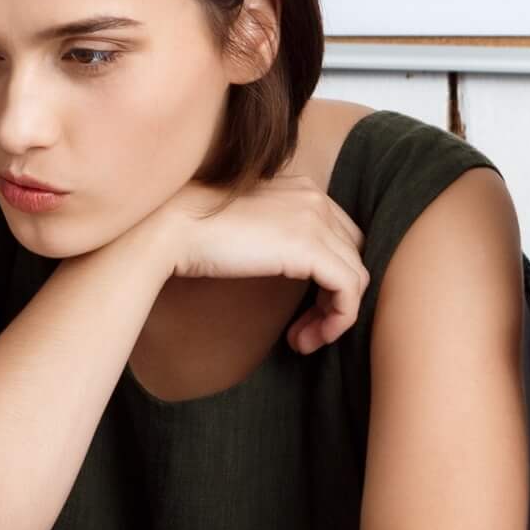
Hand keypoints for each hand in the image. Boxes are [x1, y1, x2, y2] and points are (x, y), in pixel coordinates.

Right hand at [153, 175, 367, 350]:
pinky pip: (349, 291)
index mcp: (303, 188)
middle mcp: (316, 198)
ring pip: (356, 277)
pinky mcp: (312, 249)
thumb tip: (297, 267)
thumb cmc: (198, 232)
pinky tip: (305, 339)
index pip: (341, 237)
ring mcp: (316, 220)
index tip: (304, 311)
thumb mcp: (251, 226)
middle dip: (336, 298)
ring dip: (335, 317)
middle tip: (307, 330)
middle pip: (352, 256)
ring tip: (305, 341)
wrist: (173, 229)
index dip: (330, 278)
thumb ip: (280, 234)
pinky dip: (337, 320)